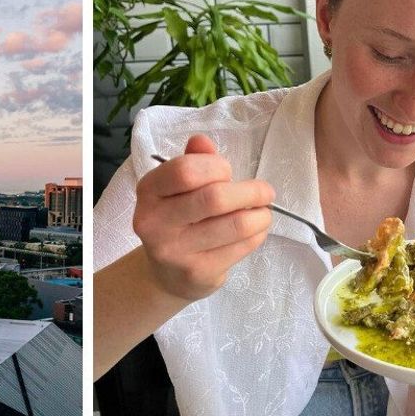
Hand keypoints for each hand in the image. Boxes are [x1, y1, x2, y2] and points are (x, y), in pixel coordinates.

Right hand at [132, 135, 274, 302]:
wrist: (168, 274)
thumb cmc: (179, 219)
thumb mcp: (178, 187)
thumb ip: (193, 161)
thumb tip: (202, 141)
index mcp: (149, 191)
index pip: (185, 170)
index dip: (217, 167)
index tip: (228, 173)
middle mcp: (155, 222)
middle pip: (214, 198)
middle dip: (250, 191)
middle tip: (264, 192)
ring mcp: (175, 251)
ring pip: (235, 225)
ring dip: (260, 215)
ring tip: (263, 213)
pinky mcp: (198, 272)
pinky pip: (241, 247)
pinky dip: (257, 234)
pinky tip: (254, 231)